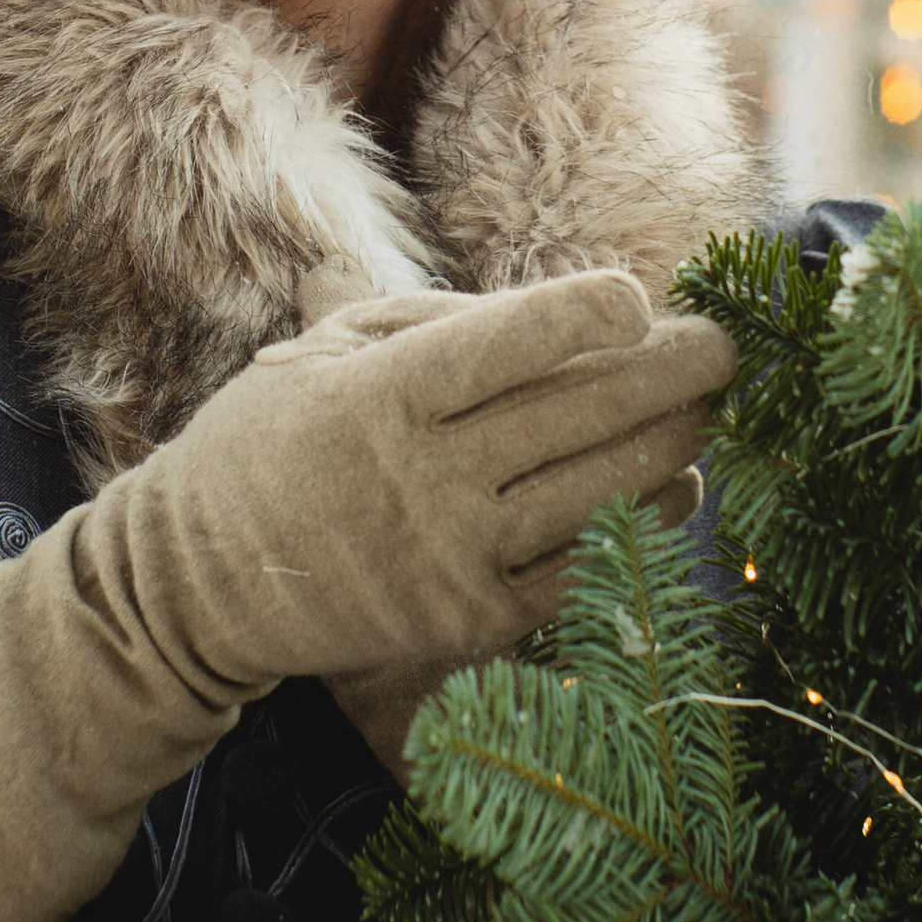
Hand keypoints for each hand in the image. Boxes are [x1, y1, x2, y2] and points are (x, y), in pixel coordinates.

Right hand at [85, 267, 731, 705]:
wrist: (198, 585)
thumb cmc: (267, 445)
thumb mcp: (319, 350)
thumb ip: (424, 315)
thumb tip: (551, 302)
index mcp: (383, 394)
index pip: (510, 343)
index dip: (586, 314)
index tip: (637, 298)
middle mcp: (425, 476)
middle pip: (579, 414)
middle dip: (668, 373)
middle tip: (724, 347)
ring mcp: (453, 556)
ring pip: (599, 493)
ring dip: (671, 446)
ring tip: (709, 412)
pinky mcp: (469, 623)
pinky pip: (580, 570)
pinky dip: (639, 528)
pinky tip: (675, 494)